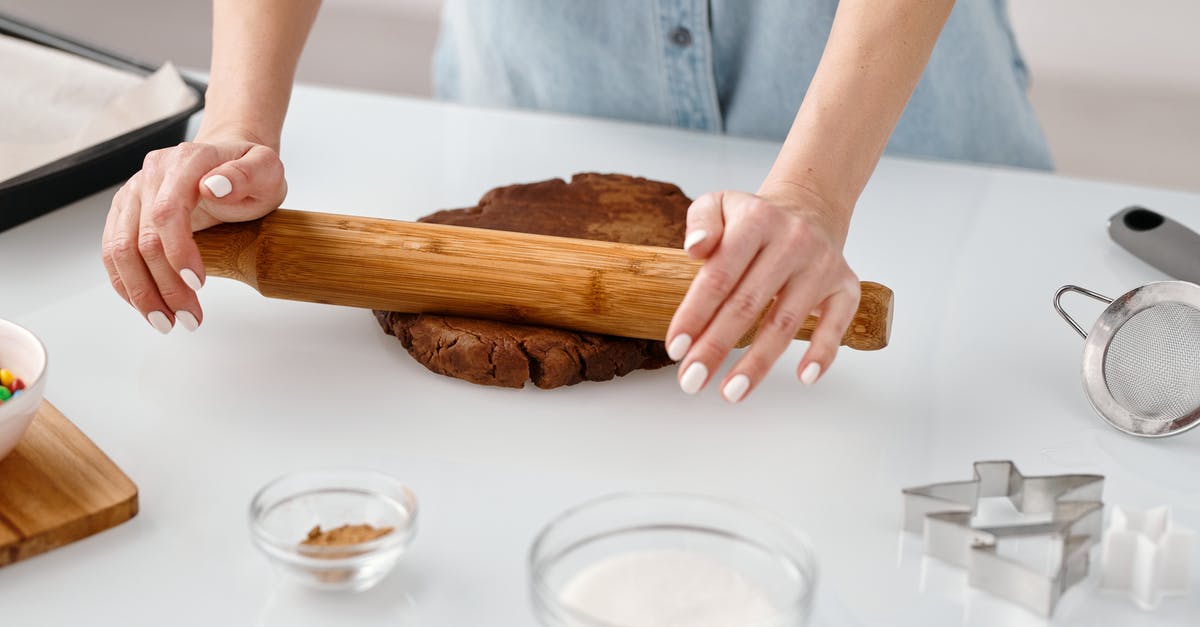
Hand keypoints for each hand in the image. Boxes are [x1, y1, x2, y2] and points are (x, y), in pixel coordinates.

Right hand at [100, 136, 286, 332]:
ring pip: (120, 250)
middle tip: (188, 319)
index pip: (167, 212)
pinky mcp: (126, 212)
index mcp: (185, 162)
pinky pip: (113, 252)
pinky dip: (127, 284)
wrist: (231, 159)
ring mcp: (134, 194)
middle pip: (141, 239)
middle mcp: (152, 175)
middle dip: (163, 286)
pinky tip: (147, 306)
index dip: (178, 251)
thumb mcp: (266, 169)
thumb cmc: (251, 170)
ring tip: (167, 323)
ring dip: (141, 293)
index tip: (197, 283)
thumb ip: (247, 174)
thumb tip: (213, 187)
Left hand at [665, 187, 860, 401]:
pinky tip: (804, 378)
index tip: (675, 348)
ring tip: (731, 392)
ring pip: (786, 322)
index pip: (720, 274)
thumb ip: (701, 221)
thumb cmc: (755, 219)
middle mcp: (793, 242)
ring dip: (758, 363)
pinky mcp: (846, 286)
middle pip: (748, 304)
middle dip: (716, 347)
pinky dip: (823, 353)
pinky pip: (837, 324)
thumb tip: (695, 249)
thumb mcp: (720, 204)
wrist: (811, 207)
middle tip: (691, 380)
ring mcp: (822, 265)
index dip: (695, 314)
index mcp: (756, 221)